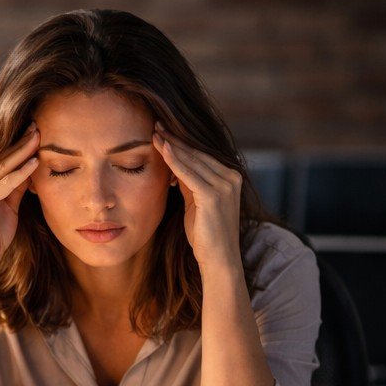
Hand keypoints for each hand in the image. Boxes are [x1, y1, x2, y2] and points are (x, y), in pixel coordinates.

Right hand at [0, 125, 39, 273]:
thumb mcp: (7, 205)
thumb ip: (15, 186)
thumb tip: (30, 166)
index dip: (16, 144)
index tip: (33, 131)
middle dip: (20, 141)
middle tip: (37, 125)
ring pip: (2, 166)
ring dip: (22, 151)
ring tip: (39, 137)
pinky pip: (5, 183)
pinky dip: (21, 173)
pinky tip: (35, 163)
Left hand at [152, 123, 242, 271]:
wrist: (219, 261)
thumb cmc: (206, 236)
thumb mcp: (196, 203)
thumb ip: (189, 183)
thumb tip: (174, 164)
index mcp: (230, 177)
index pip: (202, 155)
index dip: (181, 143)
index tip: (164, 131)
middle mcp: (231, 178)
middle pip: (197, 154)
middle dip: (176, 139)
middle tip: (156, 125)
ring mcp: (225, 186)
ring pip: (193, 160)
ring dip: (172, 146)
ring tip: (154, 134)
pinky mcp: (213, 196)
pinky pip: (189, 174)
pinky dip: (175, 160)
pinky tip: (163, 149)